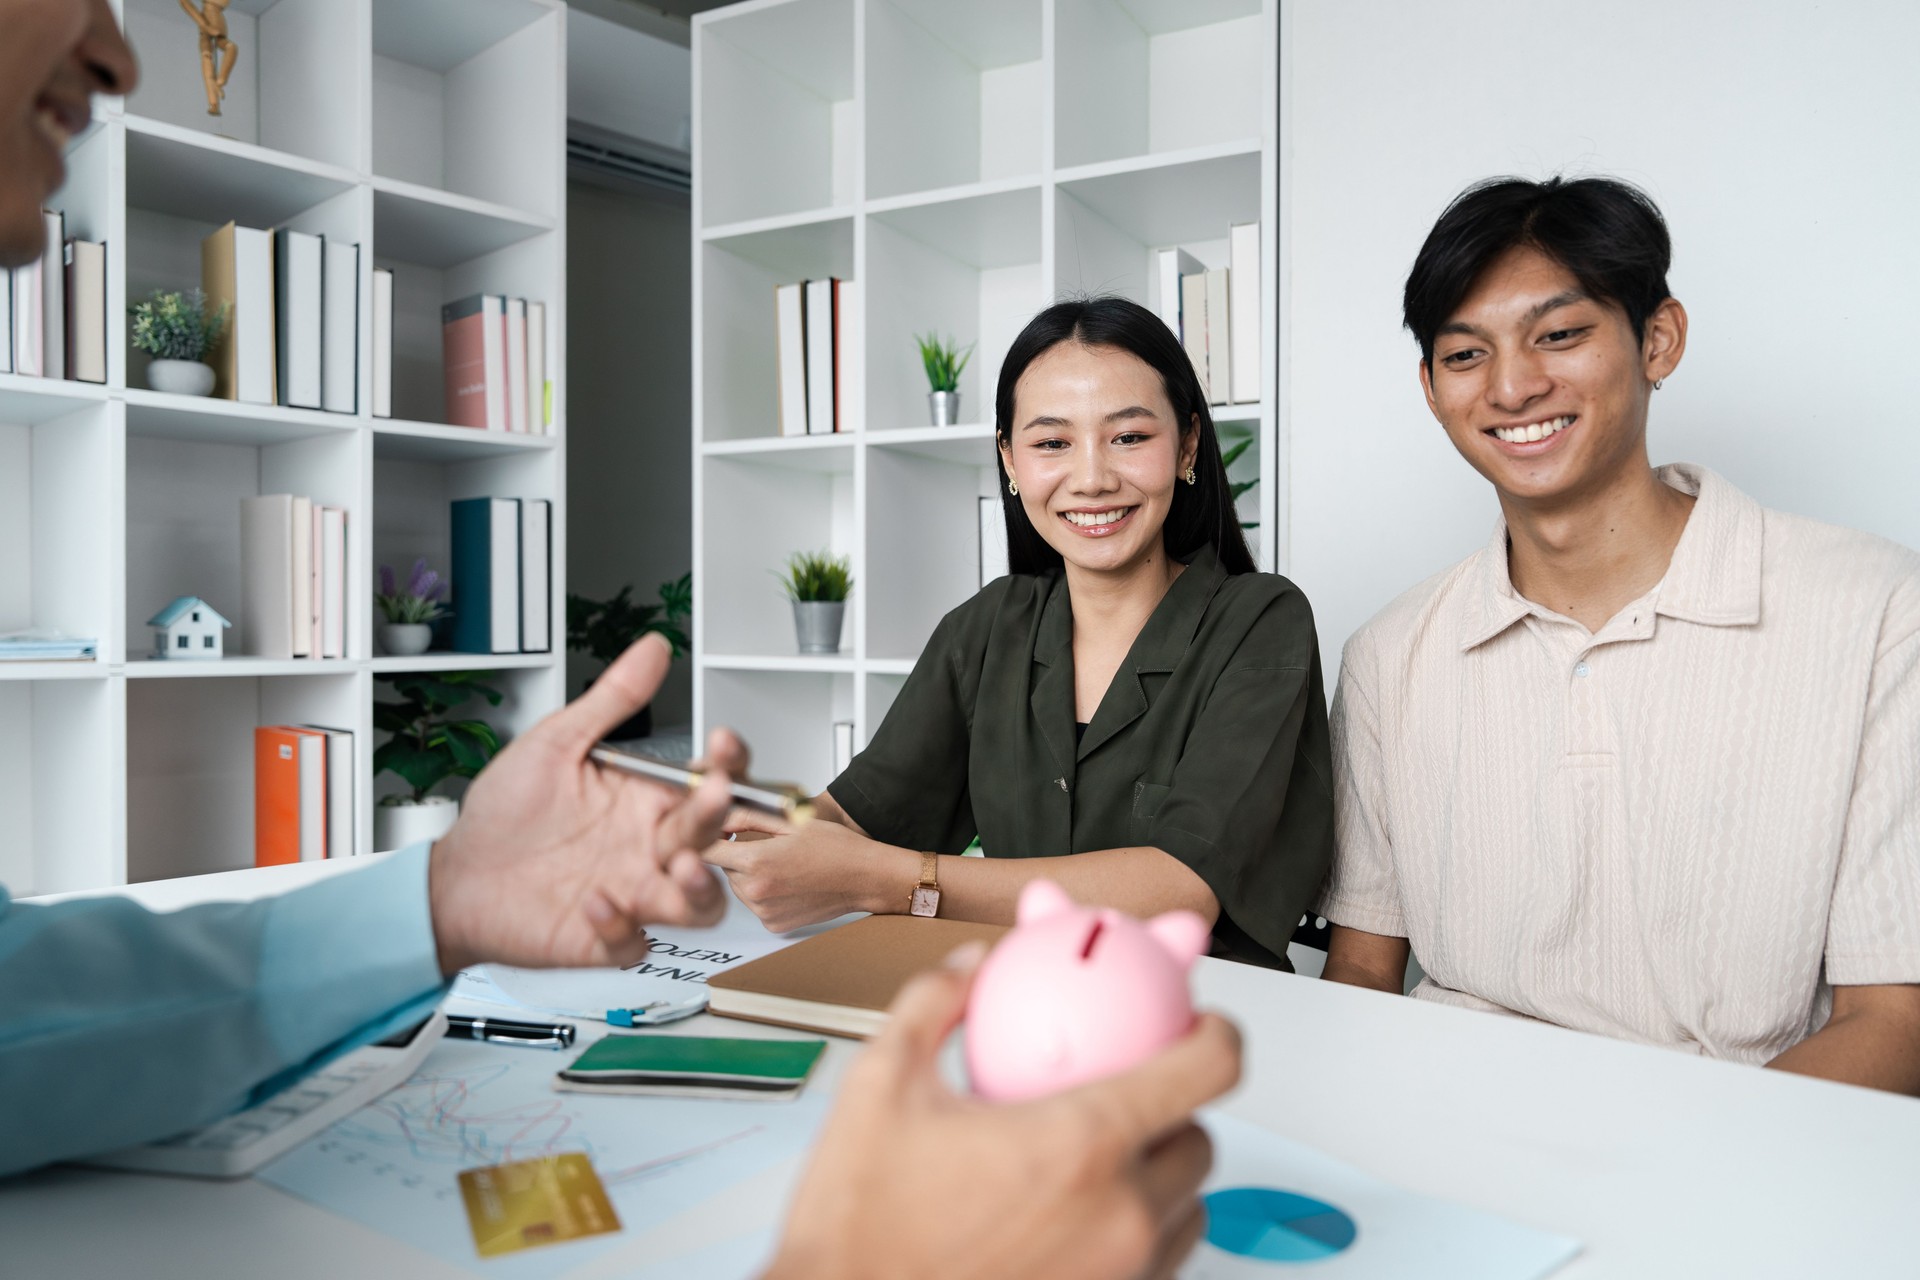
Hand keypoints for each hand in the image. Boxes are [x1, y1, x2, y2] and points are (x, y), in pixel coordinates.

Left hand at [427, 635, 741, 973]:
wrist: (456, 878)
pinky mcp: (606, 937)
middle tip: (714, 794)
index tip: (723, 743)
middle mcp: (647, 848)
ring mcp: (632, 894)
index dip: (728, 764)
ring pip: (699, 902)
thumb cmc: (505, 814)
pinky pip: (632, 941)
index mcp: (645, 800)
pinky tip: (591, 902)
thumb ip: (611, 699)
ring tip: (683, 867)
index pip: (708, 781)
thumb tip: (651, 651)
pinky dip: (619, 927)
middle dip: (718, 815)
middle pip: (710, 836)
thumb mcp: (556, 744)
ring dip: (700, 887)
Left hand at [706, 807, 907, 932]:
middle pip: (723, 869)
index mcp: (757, 861)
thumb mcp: (790, 820)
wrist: (864, 877)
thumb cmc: (835, 847)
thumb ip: (747, 816)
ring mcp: (764, 912)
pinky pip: (754, 905)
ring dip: (749, 875)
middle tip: (767, 846)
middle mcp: (756, 892)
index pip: (706, 851)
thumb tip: (719, 816)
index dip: (709, 838)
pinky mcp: (773, 925)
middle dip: (736, 856)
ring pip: (738, 888)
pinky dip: (764, 893)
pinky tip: (787, 881)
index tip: (717, 833)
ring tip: (782, 864)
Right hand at [763, 946, 1241, 1279]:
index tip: (1201, 1022)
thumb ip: (933, 1005)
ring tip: (1096, 1162)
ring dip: (1160, 1176)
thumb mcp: (881, 1088)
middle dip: (1173, 1109)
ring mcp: (1120, 1273)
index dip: (1218, 1031)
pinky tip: (1077, 1215)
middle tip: (1120, 1094)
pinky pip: (1159, 1263)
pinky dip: (1138, 1231)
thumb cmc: (861, 1229)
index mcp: (1079, 1144)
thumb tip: (968, 968)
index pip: (1205, 1068)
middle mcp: (1117, 1214)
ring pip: (1187, 1209)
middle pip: (1199, 1139)